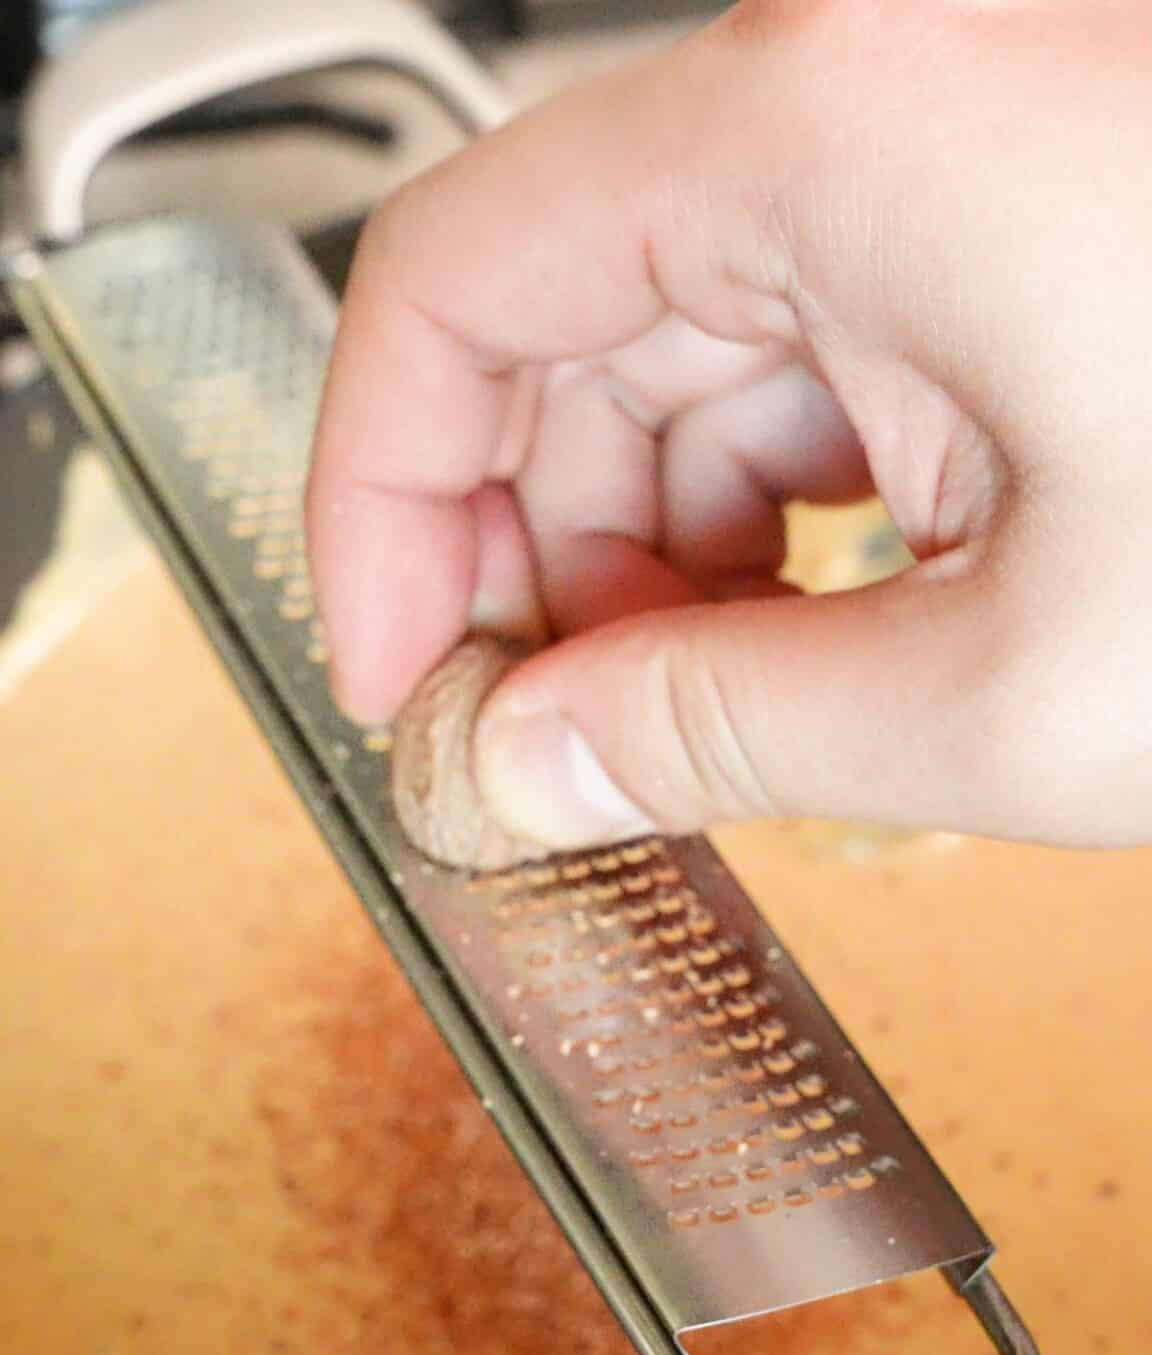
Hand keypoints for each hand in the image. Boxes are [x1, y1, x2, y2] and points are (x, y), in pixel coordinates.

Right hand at [308, 0, 1151, 852]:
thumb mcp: (1009, 688)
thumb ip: (723, 733)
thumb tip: (532, 767)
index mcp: (826, 136)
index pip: (450, 281)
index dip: (378, 506)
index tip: (392, 669)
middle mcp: (864, 88)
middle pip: (557, 318)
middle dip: (530, 555)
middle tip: (547, 735)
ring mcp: (932, 136)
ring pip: (677, 347)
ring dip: (656, 549)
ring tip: (696, 704)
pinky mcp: (991, 207)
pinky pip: (801, 345)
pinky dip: (769, 499)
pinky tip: (801, 625)